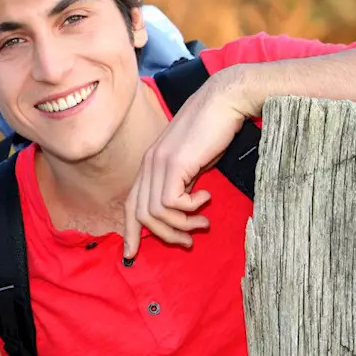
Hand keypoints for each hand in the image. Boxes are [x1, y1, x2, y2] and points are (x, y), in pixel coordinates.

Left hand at [124, 71, 251, 257]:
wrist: (225, 101)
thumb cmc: (214, 130)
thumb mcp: (194, 163)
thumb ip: (183, 183)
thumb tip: (182, 209)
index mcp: (150, 164)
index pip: (131, 204)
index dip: (130, 231)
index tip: (132, 254)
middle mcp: (148, 163)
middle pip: (139, 213)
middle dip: (163, 236)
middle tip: (188, 243)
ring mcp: (158, 162)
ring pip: (155, 212)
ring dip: (182, 225)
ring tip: (203, 222)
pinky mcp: (174, 162)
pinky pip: (171, 202)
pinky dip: (189, 208)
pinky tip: (206, 198)